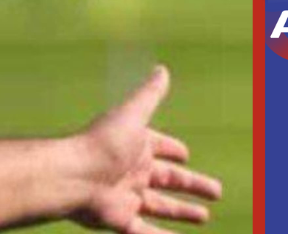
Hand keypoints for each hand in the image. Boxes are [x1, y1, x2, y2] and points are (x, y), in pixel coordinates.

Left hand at [69, 66, 221, 233]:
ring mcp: (126, 197)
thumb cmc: (102, 143)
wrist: (72, 176)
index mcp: (134, 147)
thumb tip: (163, 69)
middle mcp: (131, 172)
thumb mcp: (132, 115)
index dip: (172, 150)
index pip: (159, 147)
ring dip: (182, 211)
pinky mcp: (121, 221)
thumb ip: (149, 95)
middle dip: (191, 185)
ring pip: (160, 207)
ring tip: (203, 216)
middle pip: (167, 180)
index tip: (186, 154)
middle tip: (215, 191)